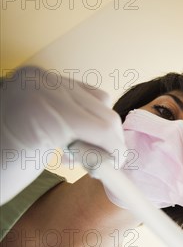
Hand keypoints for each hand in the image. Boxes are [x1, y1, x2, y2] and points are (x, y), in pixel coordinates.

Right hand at [1, 66, 125, 203]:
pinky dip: (106, 154)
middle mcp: (41, 80)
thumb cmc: (1, 159)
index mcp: (36, 79)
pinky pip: (101, 134)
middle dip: (107, 139)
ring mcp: (45, 95)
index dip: (100, 127)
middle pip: (102, 106)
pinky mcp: (51, 116)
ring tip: (76, 164)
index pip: (91, 96)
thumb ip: (65, 121)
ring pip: (106, 120)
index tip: (92, 151)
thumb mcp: (35, 130)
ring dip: (105, 148)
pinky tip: (79, 167)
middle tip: (95, 163)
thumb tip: (108, 131)